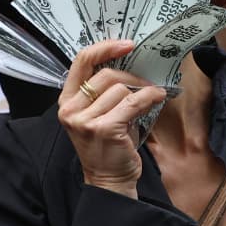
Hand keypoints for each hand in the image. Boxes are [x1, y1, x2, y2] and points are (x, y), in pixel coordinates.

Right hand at [59, 40, 163, 196]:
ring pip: (121, 88)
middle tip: (146, 81)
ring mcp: (85, 120)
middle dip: (131, 75)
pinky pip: (133, 102)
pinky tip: (158, 97)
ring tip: (152, 94)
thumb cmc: (107, 146)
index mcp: (67, 101)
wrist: (109, 180)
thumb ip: (104, 90)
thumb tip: (130, 62)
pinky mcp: (104, 129)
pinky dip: (150, 96)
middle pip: (106, 74)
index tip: (127, 44)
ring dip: (142, 89)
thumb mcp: (97, 115)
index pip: (81, 61)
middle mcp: (71, 110)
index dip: (105, 47)